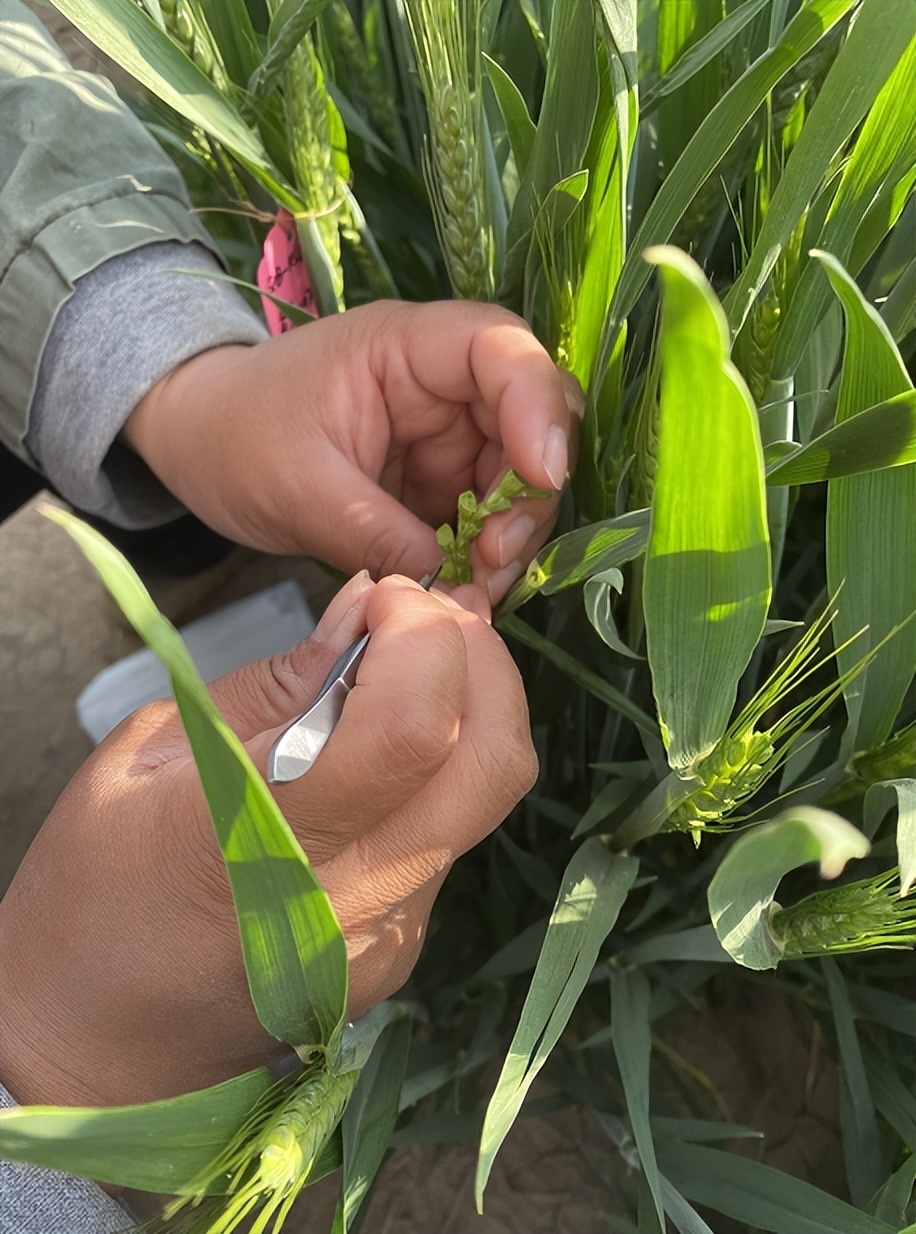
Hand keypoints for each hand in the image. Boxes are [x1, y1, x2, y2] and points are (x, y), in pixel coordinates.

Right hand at [0, 574, 535, 1107]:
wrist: (95, 1051)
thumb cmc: (94, 892)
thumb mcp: (149, 756)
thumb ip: (276, 685)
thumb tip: (365, 614)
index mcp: (259, 844)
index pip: (411, 730)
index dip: (423, 637)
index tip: (384, 599)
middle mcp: (349, 902)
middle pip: (493, 762)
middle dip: (483, 660)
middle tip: (426, 616)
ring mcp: (388, 939)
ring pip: (487, 798)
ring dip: (475, 708)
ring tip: (411, 666)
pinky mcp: (405, 953)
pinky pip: (453, 836)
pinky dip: (443, 768)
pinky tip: (387, 750)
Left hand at [122, 300, 582, 601]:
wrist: (197, 447)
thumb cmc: (231, 438)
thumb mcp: (295, 488)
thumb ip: (373, 532)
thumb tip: (446, 585)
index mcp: (403, 347)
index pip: (499, 349)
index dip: (536, 404)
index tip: (541, 476)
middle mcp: (439, 384)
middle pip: (529, 419)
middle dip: (528, 494)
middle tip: (497, 562)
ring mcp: (444, 434)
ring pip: (517, 478)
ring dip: (512, 536)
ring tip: (476, 589)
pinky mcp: (437, 481)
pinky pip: (485, 516)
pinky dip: (486, 556)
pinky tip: (465, 591)